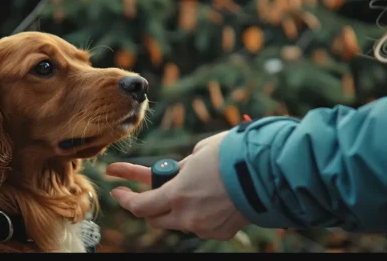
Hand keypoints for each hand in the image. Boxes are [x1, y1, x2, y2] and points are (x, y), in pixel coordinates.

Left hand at [106, 131, 250, 239]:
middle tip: (139, 194)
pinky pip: (202, 223)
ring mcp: (205, 227)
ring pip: (179, 221)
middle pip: (155, 219)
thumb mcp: (200, 153)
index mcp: (177, 194)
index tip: (117, 191)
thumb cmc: (233, 155)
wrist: (269, 173)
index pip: (140, 205)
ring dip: (176, 207)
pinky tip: (211, 197)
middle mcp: (188, 216)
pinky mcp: (221, 232)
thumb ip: (183, 167)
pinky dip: (200, 212)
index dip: (126, 198)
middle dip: (146, 205)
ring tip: (187, 189)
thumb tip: (180, 173)